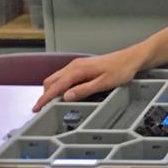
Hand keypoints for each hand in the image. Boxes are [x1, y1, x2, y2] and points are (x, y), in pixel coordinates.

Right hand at [33, 45, 149, 111]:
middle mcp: (75, 66)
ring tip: (51, 103)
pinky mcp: (83, 66)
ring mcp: (78, 65)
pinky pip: (65, 76)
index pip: (55, 86)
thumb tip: (66, 97)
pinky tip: (65, 93)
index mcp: (78, 70)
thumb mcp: (104, 83)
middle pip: (51, 81)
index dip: (44, 98)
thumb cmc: (121, 69)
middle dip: (45, 94)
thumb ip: (84, 90)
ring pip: (57, 78)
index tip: (36, 109)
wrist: (131, 58)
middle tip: (43, 109)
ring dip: (52, 90)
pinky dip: (60, 85)